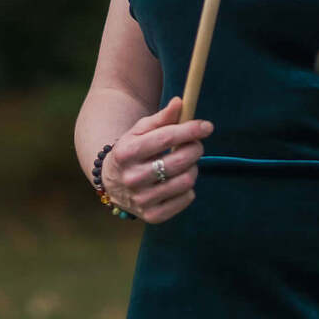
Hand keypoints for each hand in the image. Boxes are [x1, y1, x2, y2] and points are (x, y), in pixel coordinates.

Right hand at [101, 96, 211, 224]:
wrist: (112, 182)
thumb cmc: (132, 150)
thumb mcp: (139, 131)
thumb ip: (161, 117)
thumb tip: (179, 102)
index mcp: (127, 152)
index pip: (166, 138)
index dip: (190, 130)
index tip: (207, 126)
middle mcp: (132, 178)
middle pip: (178, 161)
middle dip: (195, 149)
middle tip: (196, 145)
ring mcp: (141, 200)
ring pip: (184, 181)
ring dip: (193, 168)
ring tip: (187, 163)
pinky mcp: (152, 216)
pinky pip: (185, 199)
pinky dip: (189, 188)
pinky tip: (180, 180)